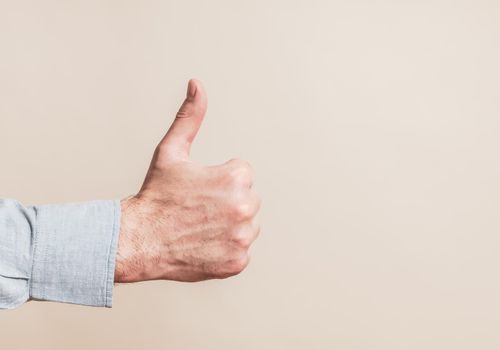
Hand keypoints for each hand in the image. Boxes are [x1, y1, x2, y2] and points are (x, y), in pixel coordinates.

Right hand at [115, 79, 260, 282]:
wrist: (139, 240)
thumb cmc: (156, 195)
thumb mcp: (171, 151)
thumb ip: (190, 117)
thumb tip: (197, 84)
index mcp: (237, 178)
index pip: (243, 174)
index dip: (219, 180)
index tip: (198, 190)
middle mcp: (246, 207)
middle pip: (248, 199)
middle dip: (227, 202)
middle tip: (197, 209)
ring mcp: (243, 237)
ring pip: (247, 225)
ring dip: (229, 225)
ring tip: (200, 226)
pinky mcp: (238, 262)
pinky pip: (240, 249)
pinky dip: (226, 248)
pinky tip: (203, 245)